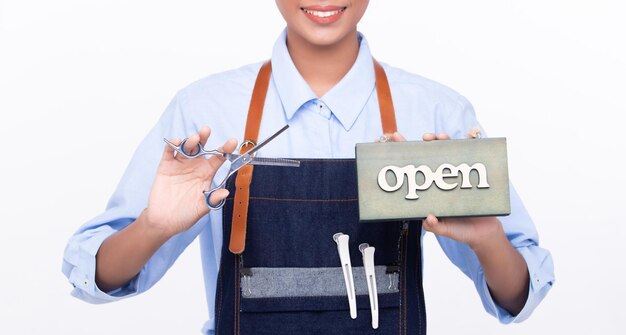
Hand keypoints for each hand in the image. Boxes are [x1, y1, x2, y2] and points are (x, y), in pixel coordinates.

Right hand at [144, 126, 236, 237]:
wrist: (164, 221)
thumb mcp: (202, 208)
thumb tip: (225, 192)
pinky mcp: (166, 166)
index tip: (232, 141)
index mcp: (207, 174)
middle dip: (205, 137)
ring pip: (187, 148)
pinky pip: (169, 152)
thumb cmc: (186, 214)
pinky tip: (177, 141)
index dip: (225, 149)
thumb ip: (212, 199)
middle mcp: (195, 166)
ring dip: (191, 141)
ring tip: (195, 138)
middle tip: (207, 130)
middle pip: (202, 148)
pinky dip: (172, 145)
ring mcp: (180, 165)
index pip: (218, 158)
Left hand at [391, 131, 501, 247]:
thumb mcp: (447, 231)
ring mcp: (454, 177)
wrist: (486, 233)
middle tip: (426, 137)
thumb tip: (428, 218)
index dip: (405, 155)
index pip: (414, 171)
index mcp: (429, 192)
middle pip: (430, 156)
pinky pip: (465, 158)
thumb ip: (437, 227)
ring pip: (446, 153)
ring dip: (443, 141)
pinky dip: (464, 147)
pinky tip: (464, 140)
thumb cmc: (462, 232)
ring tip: (440, 137)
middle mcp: (440, 182)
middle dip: (426, 143)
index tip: (398, 140)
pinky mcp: (469, 176)